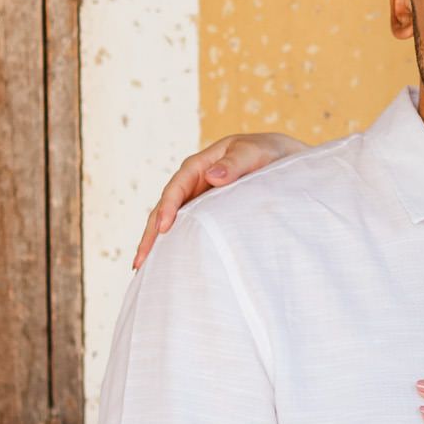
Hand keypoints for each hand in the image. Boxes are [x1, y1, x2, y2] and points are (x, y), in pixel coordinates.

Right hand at [133, 131, 306, 268]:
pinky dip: (175, 244)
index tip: (164, 227)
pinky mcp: (206, 214)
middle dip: (151, 233)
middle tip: (141, 261)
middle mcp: (194, 183)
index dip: (168, 206)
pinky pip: (187, 229)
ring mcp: (198, 199)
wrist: (282, 159)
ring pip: (172, 222)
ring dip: (157, 244)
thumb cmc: (268, 153)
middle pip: (165, 208)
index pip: (177, 186)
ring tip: (143, 269)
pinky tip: (166, 264)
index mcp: (201, 165)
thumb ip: (236, 163)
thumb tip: (213, 175)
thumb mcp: (255, 153)